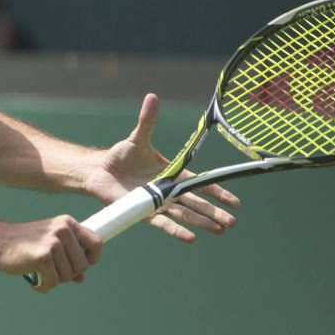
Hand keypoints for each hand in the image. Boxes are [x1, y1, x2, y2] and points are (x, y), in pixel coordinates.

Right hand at [0, 216, 101, 293]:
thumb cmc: (23, 244)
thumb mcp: (49, 244)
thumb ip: (67, 256)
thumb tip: (81, 277)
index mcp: (67, 223)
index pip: (96, 243)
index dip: (92, 258)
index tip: (79, 266)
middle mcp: (63, 230)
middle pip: (83, 265)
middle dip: (68, 274)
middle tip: (51, 271)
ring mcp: (54, 242)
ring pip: (69, 276)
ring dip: (54, 280)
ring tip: (39, 272)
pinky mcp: (44, 256)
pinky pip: (53, 283)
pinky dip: (43, 286)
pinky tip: (34, 281)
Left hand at [85, 93, 240, 242]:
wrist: (100, 171)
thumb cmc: (121, 155)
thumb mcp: (137, 138)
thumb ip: (147, 121)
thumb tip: (152, 97)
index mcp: (172, 174)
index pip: (199, 184)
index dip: (217, 192)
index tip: (235, 201)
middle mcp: (168, 191)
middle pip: (196, 203)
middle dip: (214, 212)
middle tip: (232, 222)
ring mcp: (157, 204)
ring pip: (185, 215)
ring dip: (202, 223)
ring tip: (220, 230)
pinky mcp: (143, 213)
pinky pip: (163, 223)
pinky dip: (176, 230)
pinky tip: (191, 238)